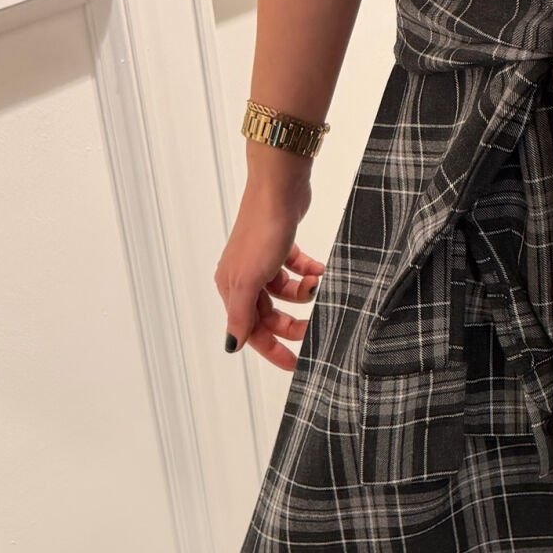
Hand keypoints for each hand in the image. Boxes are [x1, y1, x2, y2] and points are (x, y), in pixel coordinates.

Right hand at [216, 177, 325, 371]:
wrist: (279, 188)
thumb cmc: (262, 230)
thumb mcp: (250, 279)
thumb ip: (241, 314)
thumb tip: (232, 344)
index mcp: (231, 286)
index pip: (251, 329)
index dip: (272, 349)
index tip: (294, 364)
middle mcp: (244, 276)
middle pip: (270, 314)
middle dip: (293, 323)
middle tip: (316, 329)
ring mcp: (263, 262)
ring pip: (286, 294)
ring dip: (304, 294)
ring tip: (318, 285)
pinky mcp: (281, 247)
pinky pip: (297, 271)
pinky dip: (309, 274)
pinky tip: (321, 271)